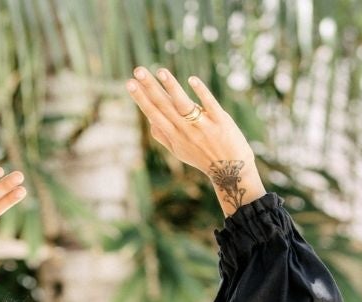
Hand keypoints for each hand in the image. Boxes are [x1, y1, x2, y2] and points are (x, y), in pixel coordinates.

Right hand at [126, 67, 265, 214]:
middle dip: (150, 88)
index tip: (129, 83)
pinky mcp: (220, 121)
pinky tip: (191, 80)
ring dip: (172, 87)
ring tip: (160, 71)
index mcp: (173, 136)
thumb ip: (164, 137)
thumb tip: (150, 121)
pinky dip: (200, 92)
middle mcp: (184, 131)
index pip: (153, 114)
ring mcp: (202, 126)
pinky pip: (209, 104)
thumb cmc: (203, 157)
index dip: (141, 99)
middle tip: (137, 70)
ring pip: (183, 104)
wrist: (231, 170)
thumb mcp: (180, 152)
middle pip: (164, 106)